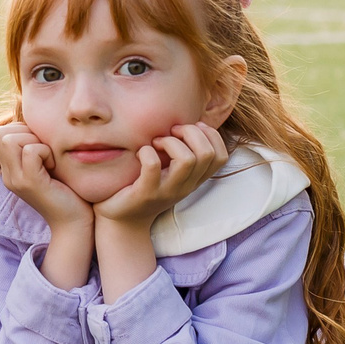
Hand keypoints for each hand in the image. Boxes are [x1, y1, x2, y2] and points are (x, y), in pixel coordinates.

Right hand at [0, 122, 89, 233]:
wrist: (75, 223)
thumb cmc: (68, 191)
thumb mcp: (47, 165)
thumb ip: (37, 147)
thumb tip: (37, 124)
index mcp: (10, 170)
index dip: (20, 130)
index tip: (41, 146)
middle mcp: (8, 175)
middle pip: (0, 133)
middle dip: (26, 132)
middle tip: (45, 150)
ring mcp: (16, 179)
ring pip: (11, 139)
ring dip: (35, 141)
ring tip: (49, 159)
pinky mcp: (30, 183)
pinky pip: (31, 151)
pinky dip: (46, 152)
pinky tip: (54, 166)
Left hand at [91, 122, 226, 227]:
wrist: (123, 220)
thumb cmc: (146, 187)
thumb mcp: (171, 172)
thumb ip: (183, 153)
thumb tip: (190, 123)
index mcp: (195, 179)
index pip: (221, 156)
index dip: (211, 135)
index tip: (190, 129)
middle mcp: (186, 186)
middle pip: (206, 153)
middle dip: (190, 132)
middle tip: (170, 132)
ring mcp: (167, 191)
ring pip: (186, 160)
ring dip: (170, 142)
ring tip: (156, 143)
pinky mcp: (145, 193)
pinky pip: (152, 167)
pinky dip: (147, 152)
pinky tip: (140, 152)